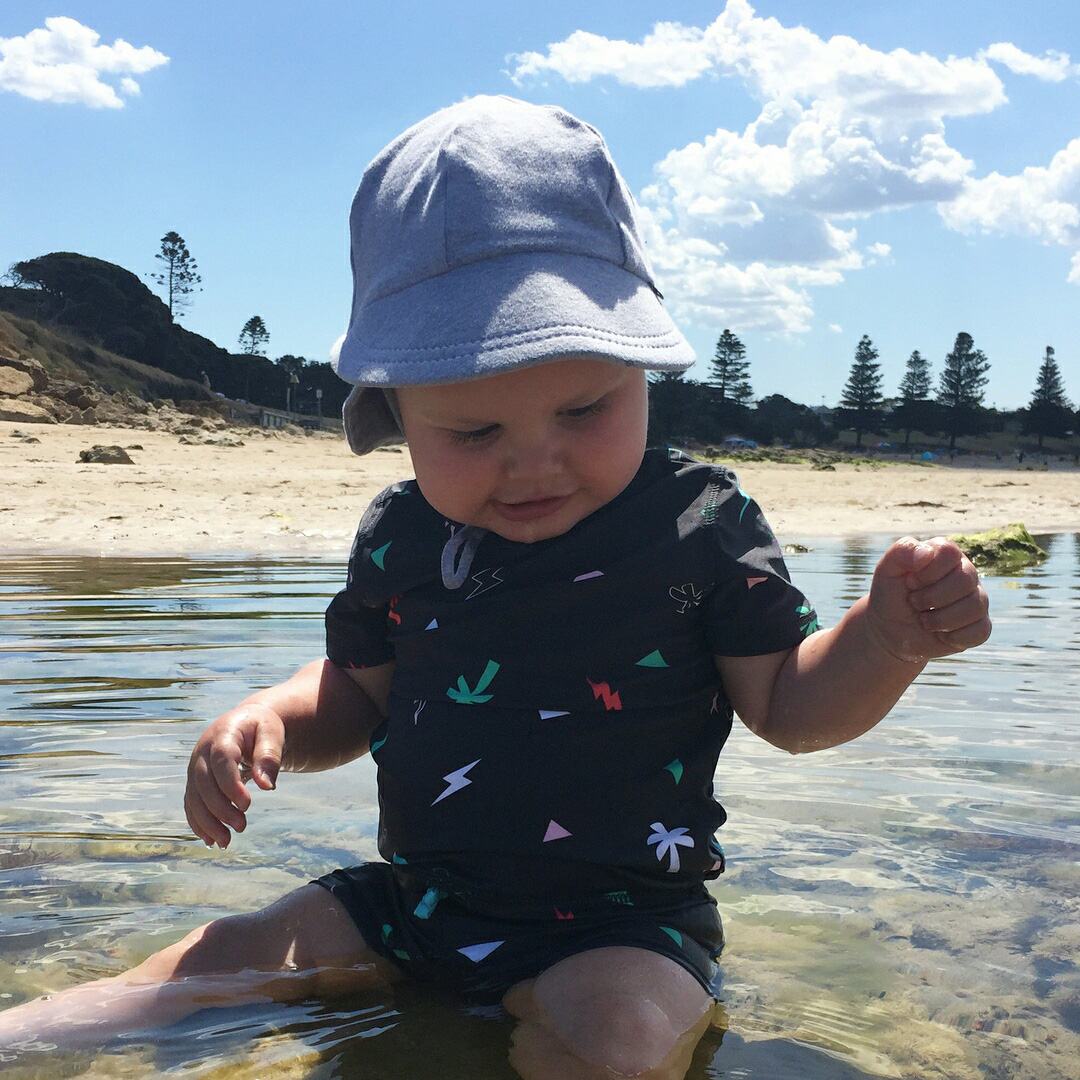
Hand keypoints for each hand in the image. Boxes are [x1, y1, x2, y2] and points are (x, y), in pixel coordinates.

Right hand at [184, 702, 284, 847]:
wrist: (245, 722)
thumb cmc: (261, 727)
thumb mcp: (272, 733)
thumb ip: (269, 756)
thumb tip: (267, 787)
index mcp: (223, 734)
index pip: (221, 761)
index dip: (230, 785)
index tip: (247, 805)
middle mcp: (202, 751)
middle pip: (204, 783)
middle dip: (220, 809)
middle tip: (242, 826)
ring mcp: (194, 767)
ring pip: (194, 798)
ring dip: (207, 822)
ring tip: (226, 842)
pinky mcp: (194, 781)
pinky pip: (191, 804)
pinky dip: (198, 823)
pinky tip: (211, 839)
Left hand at [866, 536, 990, 663]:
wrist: (891, 630)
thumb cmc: (891, 595)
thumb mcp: (886, 570)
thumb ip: (901, 551)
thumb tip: (926, 552)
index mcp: (945, 555)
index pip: (949, 552)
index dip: (927, 572)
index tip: (909, 583)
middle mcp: (966, 573)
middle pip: (966, 579)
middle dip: (932, 597)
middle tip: (914, 603)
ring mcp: (976, 600)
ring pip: (976, 606)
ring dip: (941, 619)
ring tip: (923, 621)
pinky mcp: (980, 626)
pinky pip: (981, 630)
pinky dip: (954, 637)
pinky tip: (940, 634)